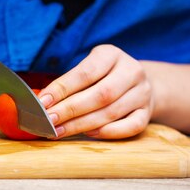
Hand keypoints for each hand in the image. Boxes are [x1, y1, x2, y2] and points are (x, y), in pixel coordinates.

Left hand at [38, 45, 153, 138]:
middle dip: (69, 110)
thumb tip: (42, 102)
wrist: (137, 83)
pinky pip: (131, 126)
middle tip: (48, 121)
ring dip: (82, 124)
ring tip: (59, 131)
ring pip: (112, 112)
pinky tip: (89, 134)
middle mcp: (132, 71)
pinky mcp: (147, 113)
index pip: (86, 73)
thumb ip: (68, 83)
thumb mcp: (88, 69)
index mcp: (112, 55)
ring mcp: (142, 93)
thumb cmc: (102, 77)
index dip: (62, 88)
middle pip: (100, 94)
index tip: (42, 102)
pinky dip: (109, 132)